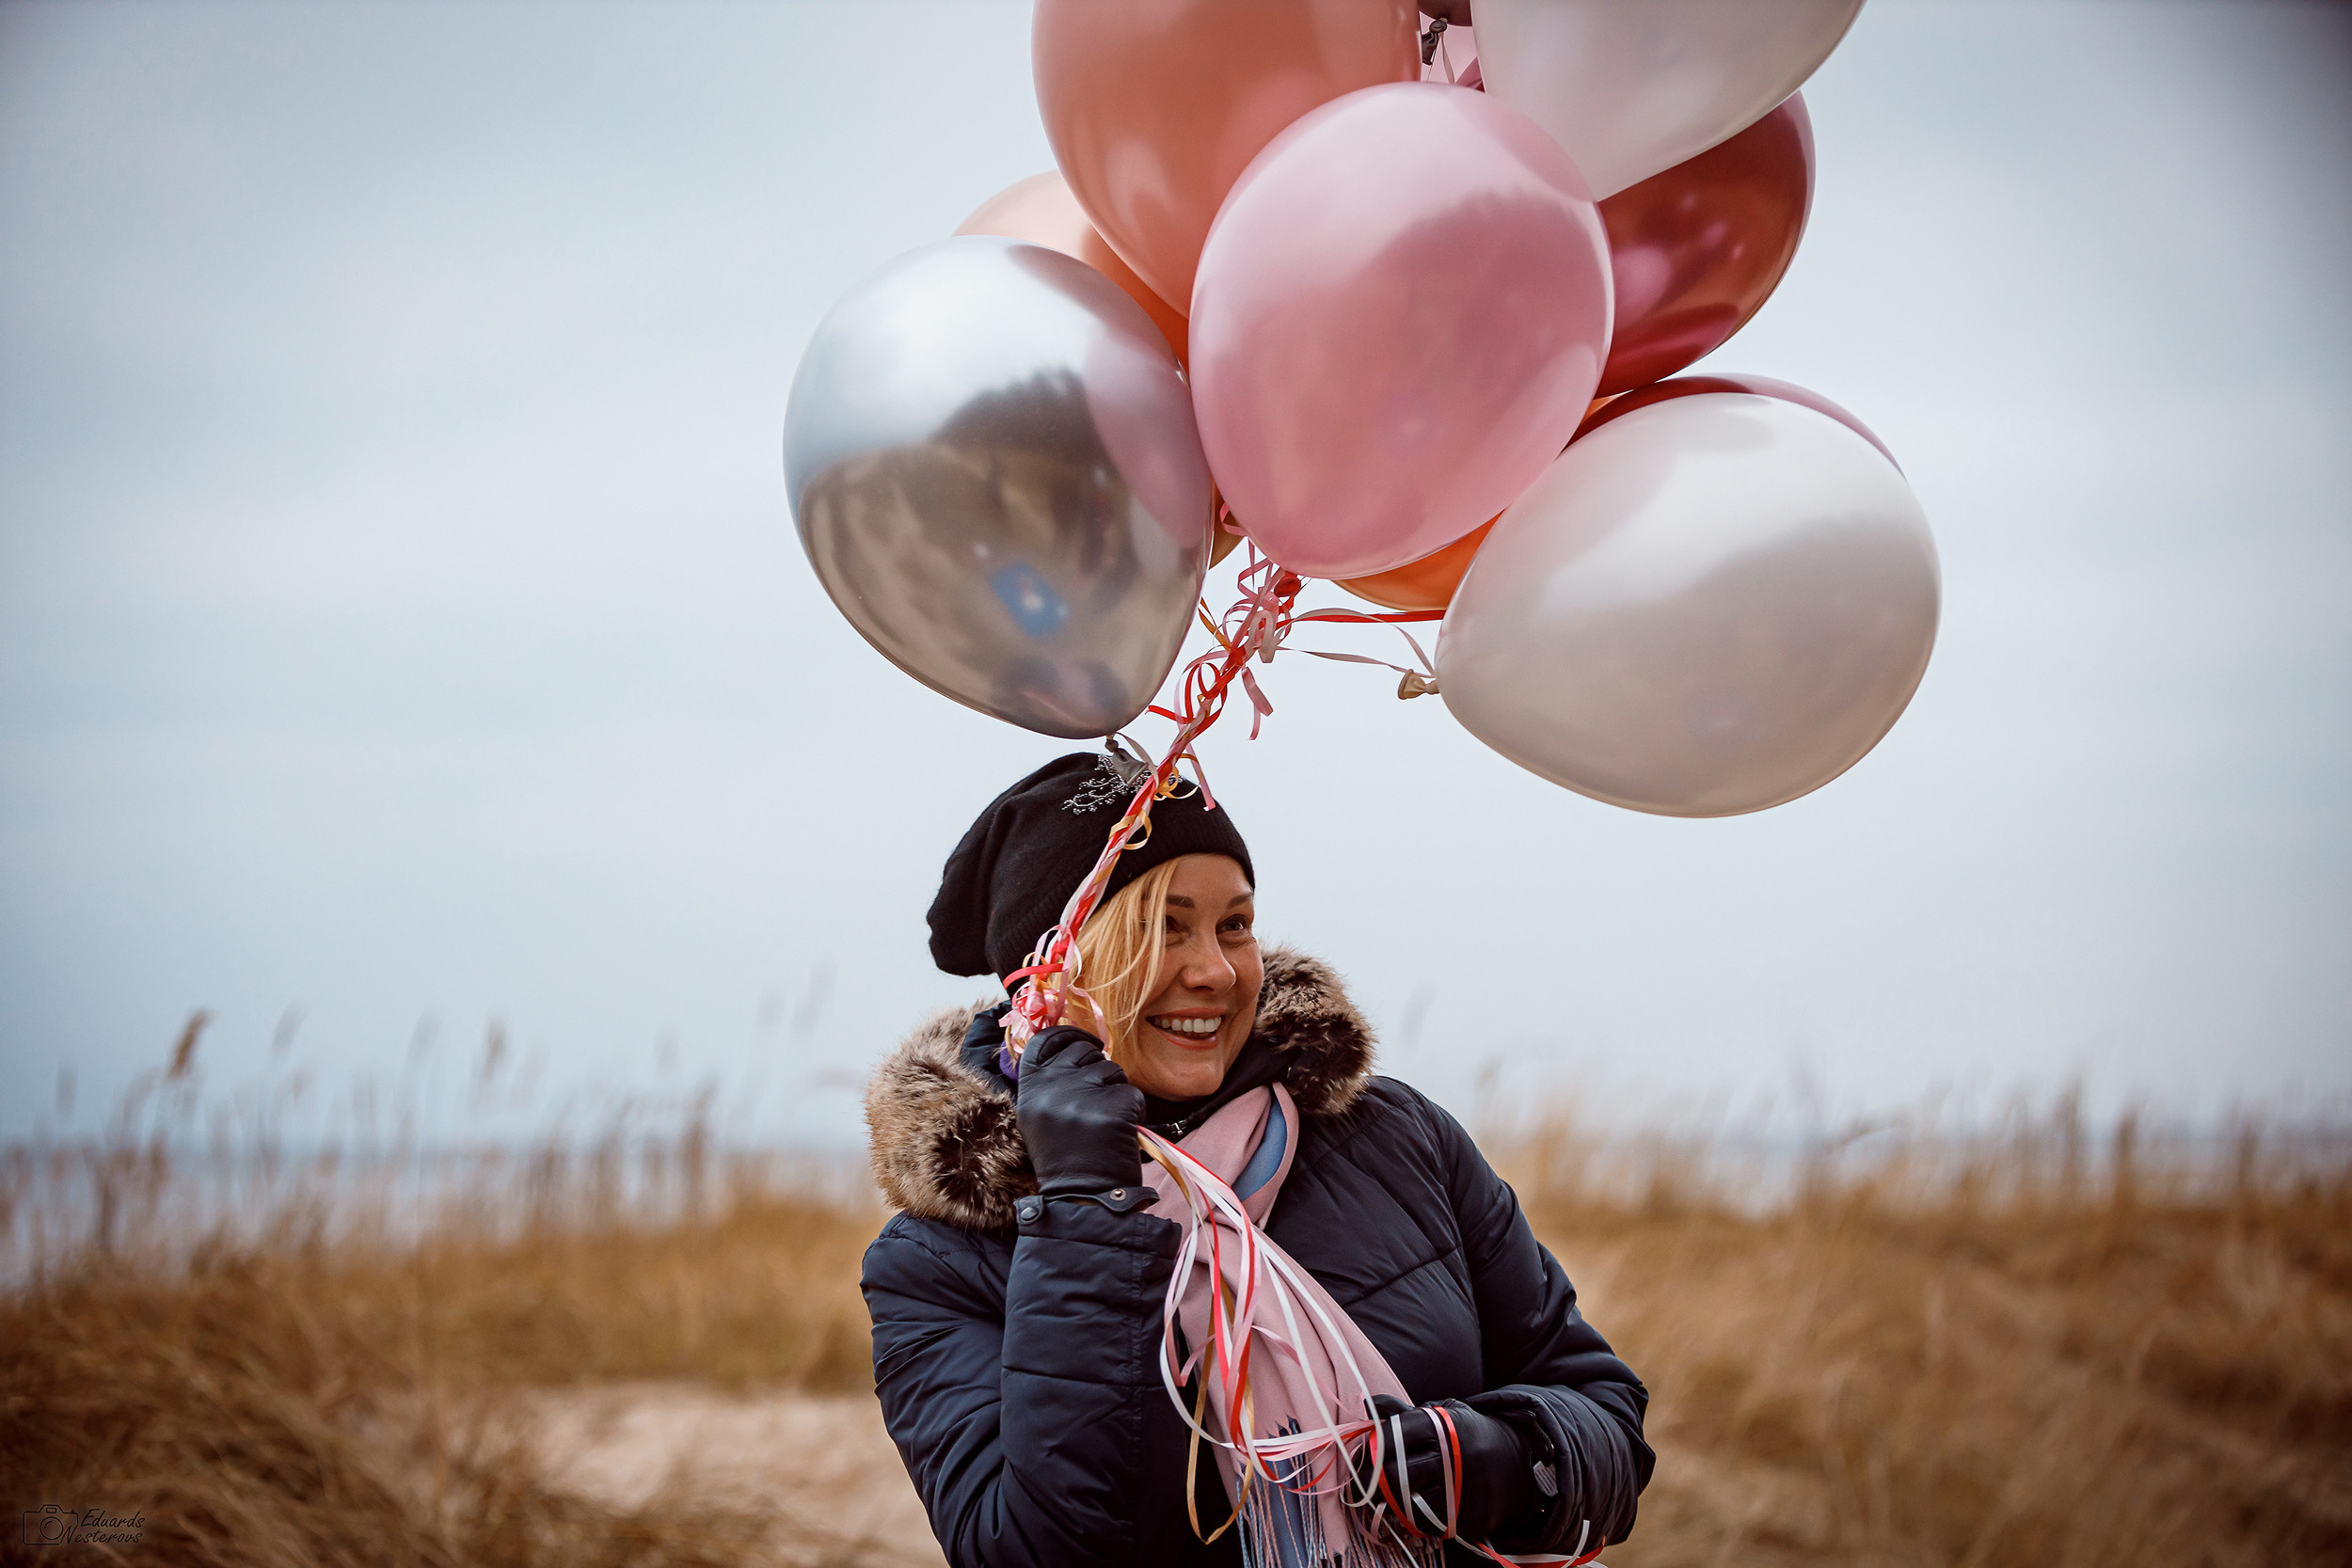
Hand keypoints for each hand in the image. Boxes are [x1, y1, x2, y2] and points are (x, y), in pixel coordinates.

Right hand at [1015, 1026, 1144, 1197]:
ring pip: (1113, 1071)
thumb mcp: (1040, 1117)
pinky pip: (1134, 1094)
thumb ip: (1051, 1083)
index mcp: (1031, 1088)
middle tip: (1098, 1101)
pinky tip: (1120, 1135)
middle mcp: (1053, 1085)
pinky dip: (1133, 1112)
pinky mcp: (1114, 1106)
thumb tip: (1079, 1049)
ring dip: (1116, 1093)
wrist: (1080, 1199)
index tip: (1086, 1043)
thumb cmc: (1064, 1160)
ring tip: (1105, 1125)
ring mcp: (1084, 1094)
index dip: (1069, 1035)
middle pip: (1085, 1051)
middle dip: (1098, 1069)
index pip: (1046, 1039)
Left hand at [1367, 1393, 1536, 1543]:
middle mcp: (1451, 1457)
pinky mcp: (1468, 1517)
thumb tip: (1366, 1404)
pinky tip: (1416, 1507)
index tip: (1366, 1456)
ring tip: (1390, 1496)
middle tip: (1368, 1482)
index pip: (1393, 1437)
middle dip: (1375, 1479)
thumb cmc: (1469, 1437)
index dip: (1373, 1448)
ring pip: (1407, 1502)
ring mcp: (1461, 1490)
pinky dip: (1415, 1518)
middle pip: (1393, 1473)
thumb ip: (1403, 1413)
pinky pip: (1427, 1524)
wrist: (1518, 1464)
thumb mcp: (1443, 1416)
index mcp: (1442, 1427)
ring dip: (1393, 1502)